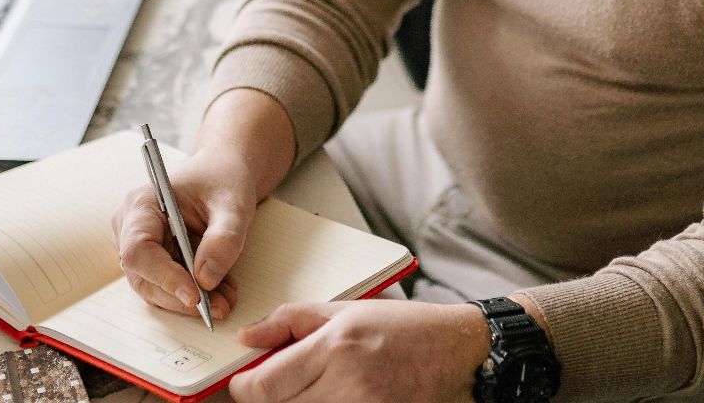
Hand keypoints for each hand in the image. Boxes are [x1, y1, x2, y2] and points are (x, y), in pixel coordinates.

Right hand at [111, 148, 258, 320]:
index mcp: (141, 204)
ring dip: (189, 301)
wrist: (222, 174)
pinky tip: (221, 292)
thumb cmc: (223, 179)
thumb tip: (206, 280)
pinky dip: (193, 294)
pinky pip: (166, 286)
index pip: (138, 250)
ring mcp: (138, 245)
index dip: (164, 277)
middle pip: (143, 276)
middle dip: (181, 296)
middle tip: (220, 306)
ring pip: (154, 287)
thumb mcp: (233, 204)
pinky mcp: (152, 259)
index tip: (196, 295)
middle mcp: (130, 226)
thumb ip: (223, 239)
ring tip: (226, 300)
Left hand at [228, 300, 488, 402]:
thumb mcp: (345, 310)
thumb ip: (291, 320)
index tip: (245, 380)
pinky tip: (337, 396)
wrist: (459, 355)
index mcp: (334, 347)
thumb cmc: (406, 329)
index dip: (244, 386)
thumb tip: (248, 337)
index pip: (263, 385)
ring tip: (319, 385)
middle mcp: (346, 384)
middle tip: (286, 380)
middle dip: (272, 395)